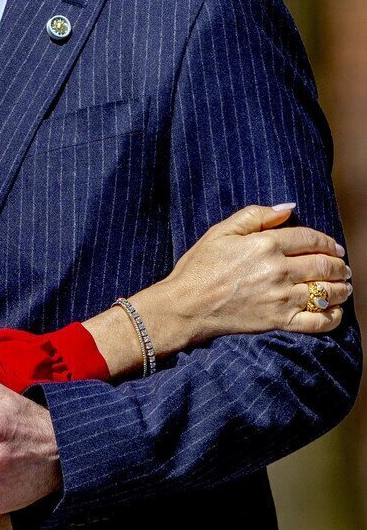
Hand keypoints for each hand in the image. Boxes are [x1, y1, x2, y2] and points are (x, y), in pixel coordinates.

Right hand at [149, 204, 351, 347]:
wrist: (186, 305)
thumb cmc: (200, 266)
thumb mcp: (221, 231)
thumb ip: (256, 215)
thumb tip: (289, 207)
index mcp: (265, 244)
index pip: (309, 239)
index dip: (327, 242)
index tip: (335, 247)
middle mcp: (278, 270)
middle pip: (323, 265)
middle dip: (339, 265)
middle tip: (343, 267)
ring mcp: (280, 298)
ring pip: (325, 292)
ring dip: (340, 289)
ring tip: (343, 287)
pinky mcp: (279, 321)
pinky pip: (317, 322)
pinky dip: (332, 318)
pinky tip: (334, 312)